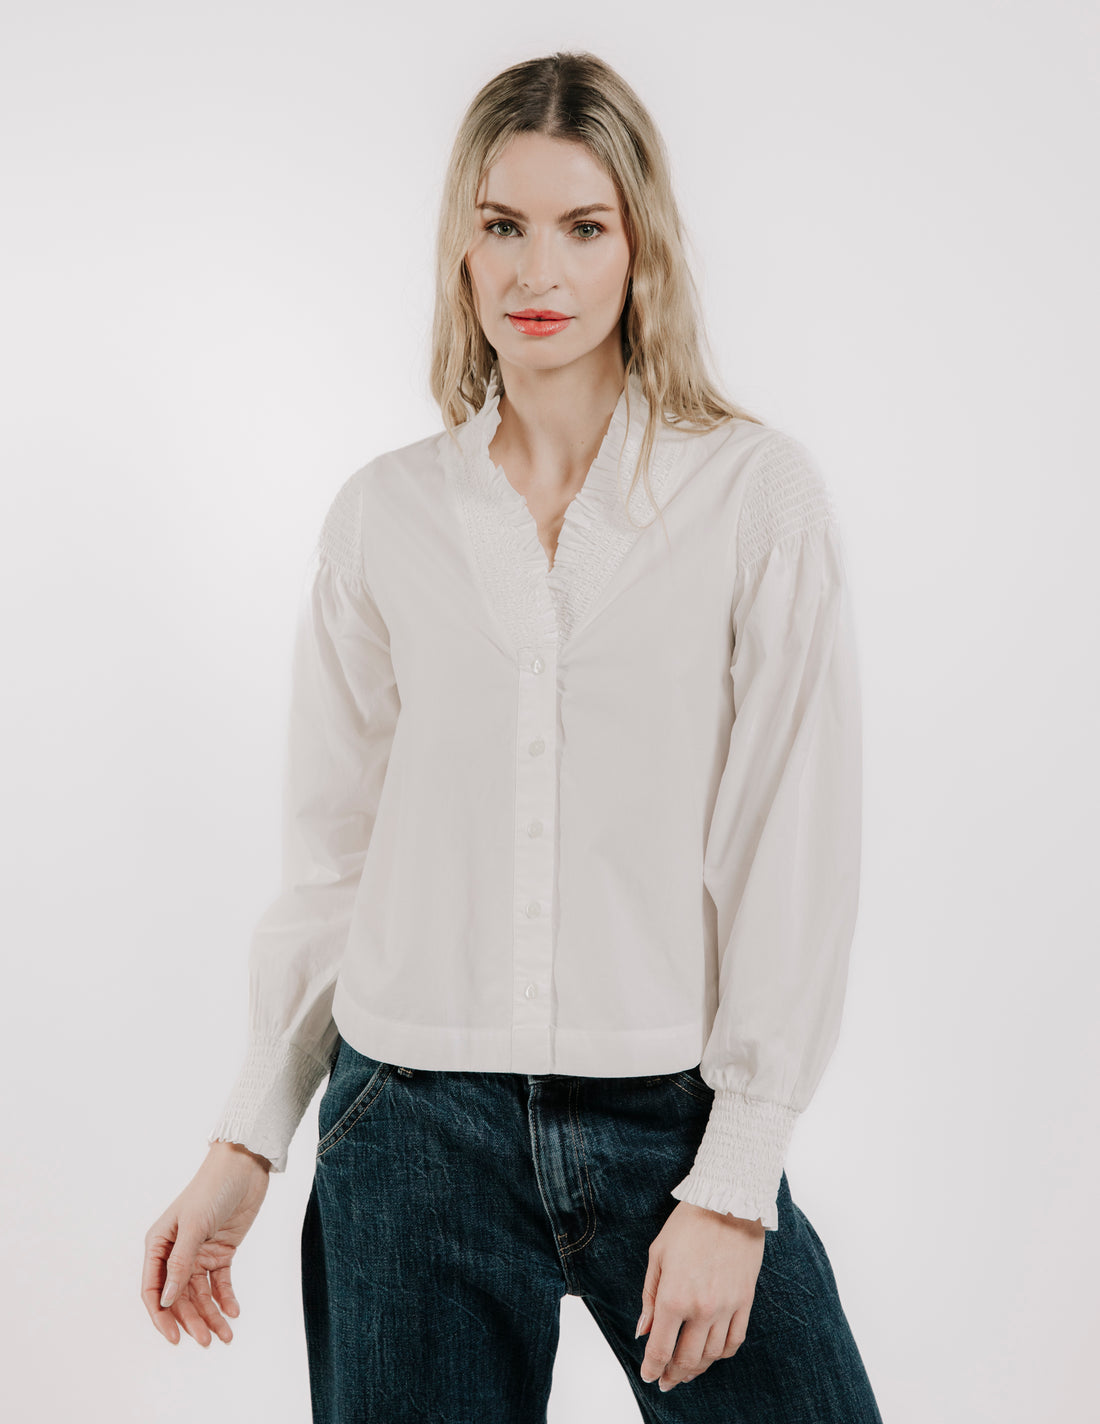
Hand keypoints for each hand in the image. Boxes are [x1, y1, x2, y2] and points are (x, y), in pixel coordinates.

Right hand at [141, 1140, 271, 1346]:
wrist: (244, 1167)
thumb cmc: (212, 1188)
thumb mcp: (194, 1225)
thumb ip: (180, 1263)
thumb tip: (167, 1299)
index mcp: (158, 1245)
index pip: (154, 1289)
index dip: (162, 1316)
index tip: (175, 1338)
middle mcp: (176, 1253)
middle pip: (179, 1297)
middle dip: (191, 1320)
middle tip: (206, 1341)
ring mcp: (199, 1254)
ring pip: (200, 1294)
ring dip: (211, 1315)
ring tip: (225, 1335)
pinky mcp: (221, 1252)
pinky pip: (220, 1283)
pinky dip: (226, 1298)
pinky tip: (233, 1312)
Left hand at [636, 1199, 764, 1390]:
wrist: (728, 1203)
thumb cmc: (688, 1225)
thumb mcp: (657, 1255)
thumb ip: (650, 1297)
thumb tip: (643, 1330)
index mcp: (674, 1297)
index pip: (661, 1349)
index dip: (653, 1368)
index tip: (649, 1376)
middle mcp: (702, 1309)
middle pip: (687, 1359)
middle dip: (674, 1374)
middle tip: (666, 1380)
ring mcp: (727, 1307)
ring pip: (712, 1355)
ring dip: (697, 1368)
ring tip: (687, 1371)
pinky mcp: (745, 1301)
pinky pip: (735, 1340)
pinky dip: (723, 1354)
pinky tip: (712, 1354)